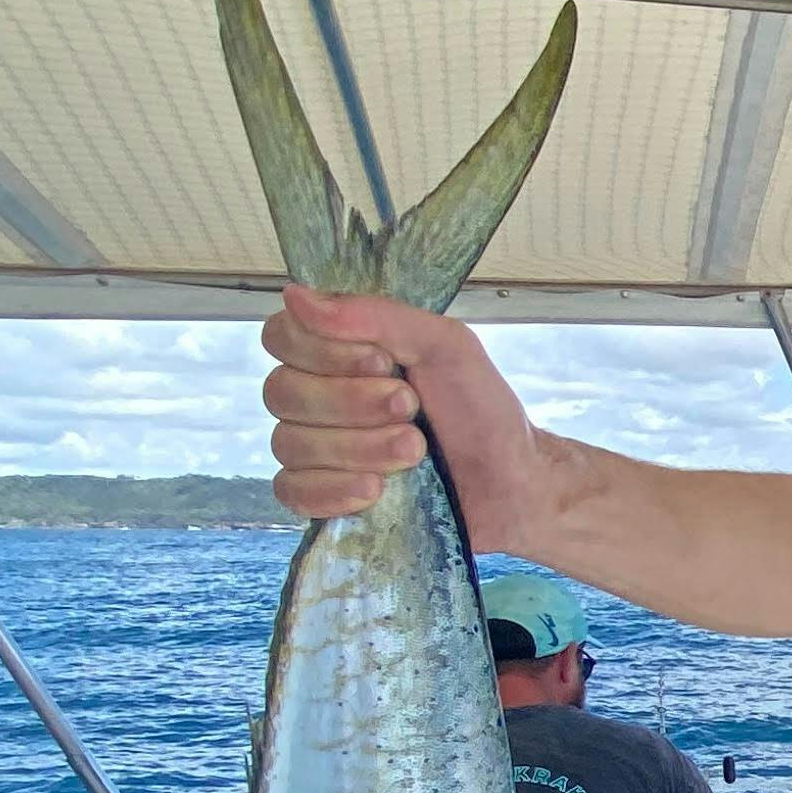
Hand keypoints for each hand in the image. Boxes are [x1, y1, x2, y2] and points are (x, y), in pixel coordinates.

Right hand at [261, 284, 548, 534]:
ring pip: (289, 444)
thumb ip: (376, 315)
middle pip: (281, 392)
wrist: (510, 481)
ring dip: (358, 448)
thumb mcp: (444, 345)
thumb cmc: (480, 409)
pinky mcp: (323, 497)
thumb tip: (295, 295)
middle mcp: (316, 395)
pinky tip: (375, 491)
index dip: (324, 353)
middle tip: (411, 409)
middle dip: (353, 403)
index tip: (383, 363)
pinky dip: (332, 490)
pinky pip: (291, 491)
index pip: (281, 337)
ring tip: (414, 452)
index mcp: (338, 350)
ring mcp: (315, 449)